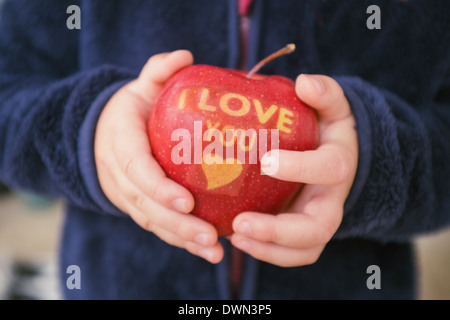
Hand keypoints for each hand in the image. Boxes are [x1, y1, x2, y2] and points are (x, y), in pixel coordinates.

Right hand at [94, 50, 222, 262]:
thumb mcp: (141, 86)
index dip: (158, 188)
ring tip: (213, 250)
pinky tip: (207, 250)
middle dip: (177, 223)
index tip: (187, 201)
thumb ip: (158, 70)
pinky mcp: (139, 205)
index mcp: (120, 142)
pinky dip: (180, 240)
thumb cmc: (132, 109)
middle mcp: (120, 174)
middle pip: (146, 205)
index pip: (137, 169)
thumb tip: (184, 56)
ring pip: (152, 222)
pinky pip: (158, 226)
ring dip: (182, 239)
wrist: (105, 133)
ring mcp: (128, 194)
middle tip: (209, 235)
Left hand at [230, 74, 357, 266]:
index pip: (331, 168)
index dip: (301, 168)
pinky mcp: (304, 234)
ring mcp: (318, 220)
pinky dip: (267, 253)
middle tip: (241, 223)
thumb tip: (306, 82)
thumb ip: (325, 93)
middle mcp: (331, 199)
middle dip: (280, 230)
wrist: (335, 156)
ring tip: (234, 237)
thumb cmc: (326, 129)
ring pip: (305, 249)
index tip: (265, 161)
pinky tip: (236, 239)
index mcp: (339, 164)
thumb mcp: (332, 106)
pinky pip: (293, 254)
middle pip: (318, 226)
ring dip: (269, 249)